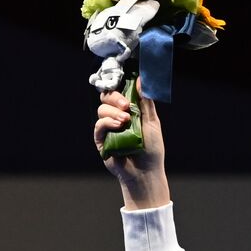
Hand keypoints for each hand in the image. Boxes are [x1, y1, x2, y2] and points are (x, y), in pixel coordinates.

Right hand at [94, 76, 169, 208]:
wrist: (147, 171)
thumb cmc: (152, 148)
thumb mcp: (152, 122)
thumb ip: (146, 102)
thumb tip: (141, 79)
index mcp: (127, 111)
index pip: (117, 92)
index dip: (117, 86)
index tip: (124, 82)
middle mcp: (116, 117)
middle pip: (106, 98)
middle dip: (115, 98)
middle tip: (126, 106)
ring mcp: (107, 128)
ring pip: (102, 110)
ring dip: (113, 113)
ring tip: (126, 121)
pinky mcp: (101, 140)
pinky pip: (99, 126)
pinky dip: (107, 123)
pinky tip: (118, 125)